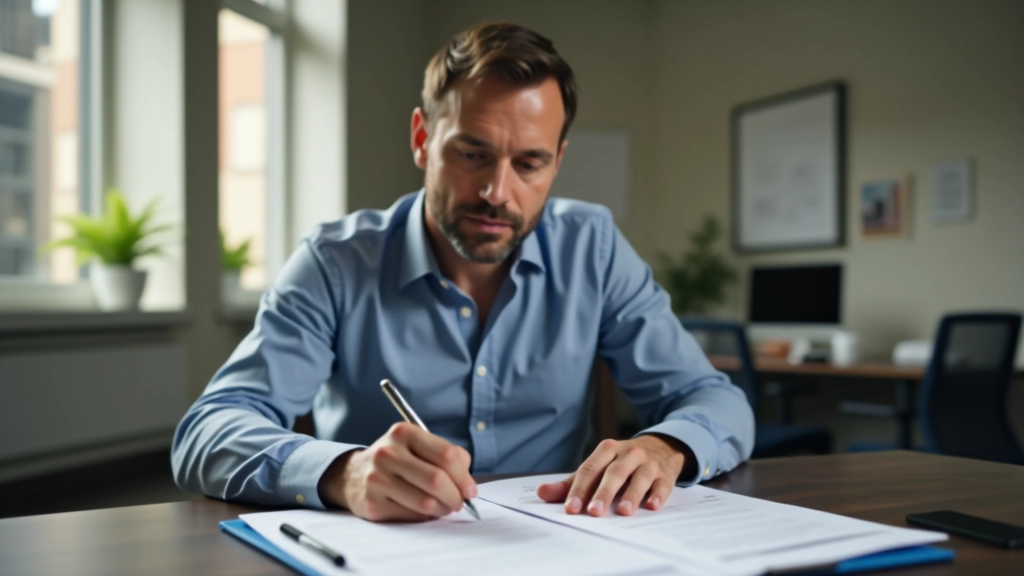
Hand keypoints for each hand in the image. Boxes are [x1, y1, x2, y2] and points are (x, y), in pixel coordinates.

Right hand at [317, 422, 476, 521]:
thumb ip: (448, 455)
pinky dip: (425, 516)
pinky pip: (411, 515)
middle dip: (456, 496)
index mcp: (404, 433)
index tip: (471, 489)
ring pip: (426, 501)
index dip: (464, 476)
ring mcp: (377, 478)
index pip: (446, 455)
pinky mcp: (373, 503)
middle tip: (460, 502)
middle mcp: (388, 453)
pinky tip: (425, 510)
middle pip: (437, 479)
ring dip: (443, 509)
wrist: (353, 474)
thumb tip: (468, 482)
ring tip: (444, 507)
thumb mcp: (418, 445)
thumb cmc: (397, 460)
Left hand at [536, 434, 686, 515]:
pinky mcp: (665, 474)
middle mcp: (628, 453)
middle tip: (594, 512)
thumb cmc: (621, 463)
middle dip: (603, 493)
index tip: (571, 508)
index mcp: (607, 450)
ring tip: (623, 512)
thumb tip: (541, 493)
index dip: (579, 489)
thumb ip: (571, 483)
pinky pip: (662, 484)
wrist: (660, 447)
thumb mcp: (597, 467)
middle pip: (614, 473)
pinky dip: (657, 495)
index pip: (590, 469)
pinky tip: (652, 506)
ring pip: (639, 477)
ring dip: (631, 494)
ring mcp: (648, 463)